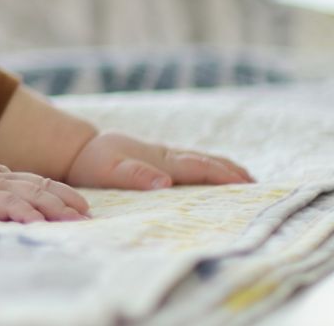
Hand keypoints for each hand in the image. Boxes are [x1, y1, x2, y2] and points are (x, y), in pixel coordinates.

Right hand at [0, 151, 89, 222]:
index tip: (82, 205)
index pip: (38, 181)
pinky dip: (26, 212)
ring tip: (76, 221)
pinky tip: (40, 222)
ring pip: (33, 194)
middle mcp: (0, 178)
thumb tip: (3, 199)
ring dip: (57, 208)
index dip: (62, 192)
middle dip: (68, 202)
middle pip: (43, 187)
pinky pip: (8, 204)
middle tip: (89, 218)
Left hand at [65, 131, 252, 190]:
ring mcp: (163, 155)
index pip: (198, 167)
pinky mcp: (157, 158)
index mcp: (159, 159)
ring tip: (247, 181)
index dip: (222, 176)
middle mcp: (165, 155)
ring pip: (201, 160)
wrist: (77, 149)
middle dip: (233, 172)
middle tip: (260, 186)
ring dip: (225, 169)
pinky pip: (190, 163)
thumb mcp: (107, 171)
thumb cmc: (92, 164)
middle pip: (206, 161)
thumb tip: (165, 182)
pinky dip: (209, 168)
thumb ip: (133, 175)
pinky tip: (214, 176)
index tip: (246, 185)